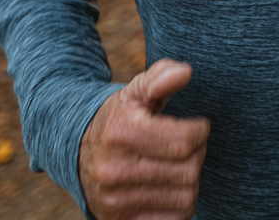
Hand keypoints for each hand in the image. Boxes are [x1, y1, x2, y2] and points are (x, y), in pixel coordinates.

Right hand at [79, 59, 209, 219]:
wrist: (78, 153)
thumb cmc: (119, 118)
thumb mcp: (135, 92)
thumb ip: (161, 77)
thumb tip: (185, 73)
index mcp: (122, 134)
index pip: (185, 140)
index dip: (200, 131)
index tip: (195, 127)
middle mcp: (115, 171)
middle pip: (189, 170)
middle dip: (197, 154)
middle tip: (186, 146)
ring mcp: (116, 201)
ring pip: (186, 198)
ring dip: (191, 180)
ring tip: (177, 165)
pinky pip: (174, 219)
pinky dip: (180, 205)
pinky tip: (170, 187)